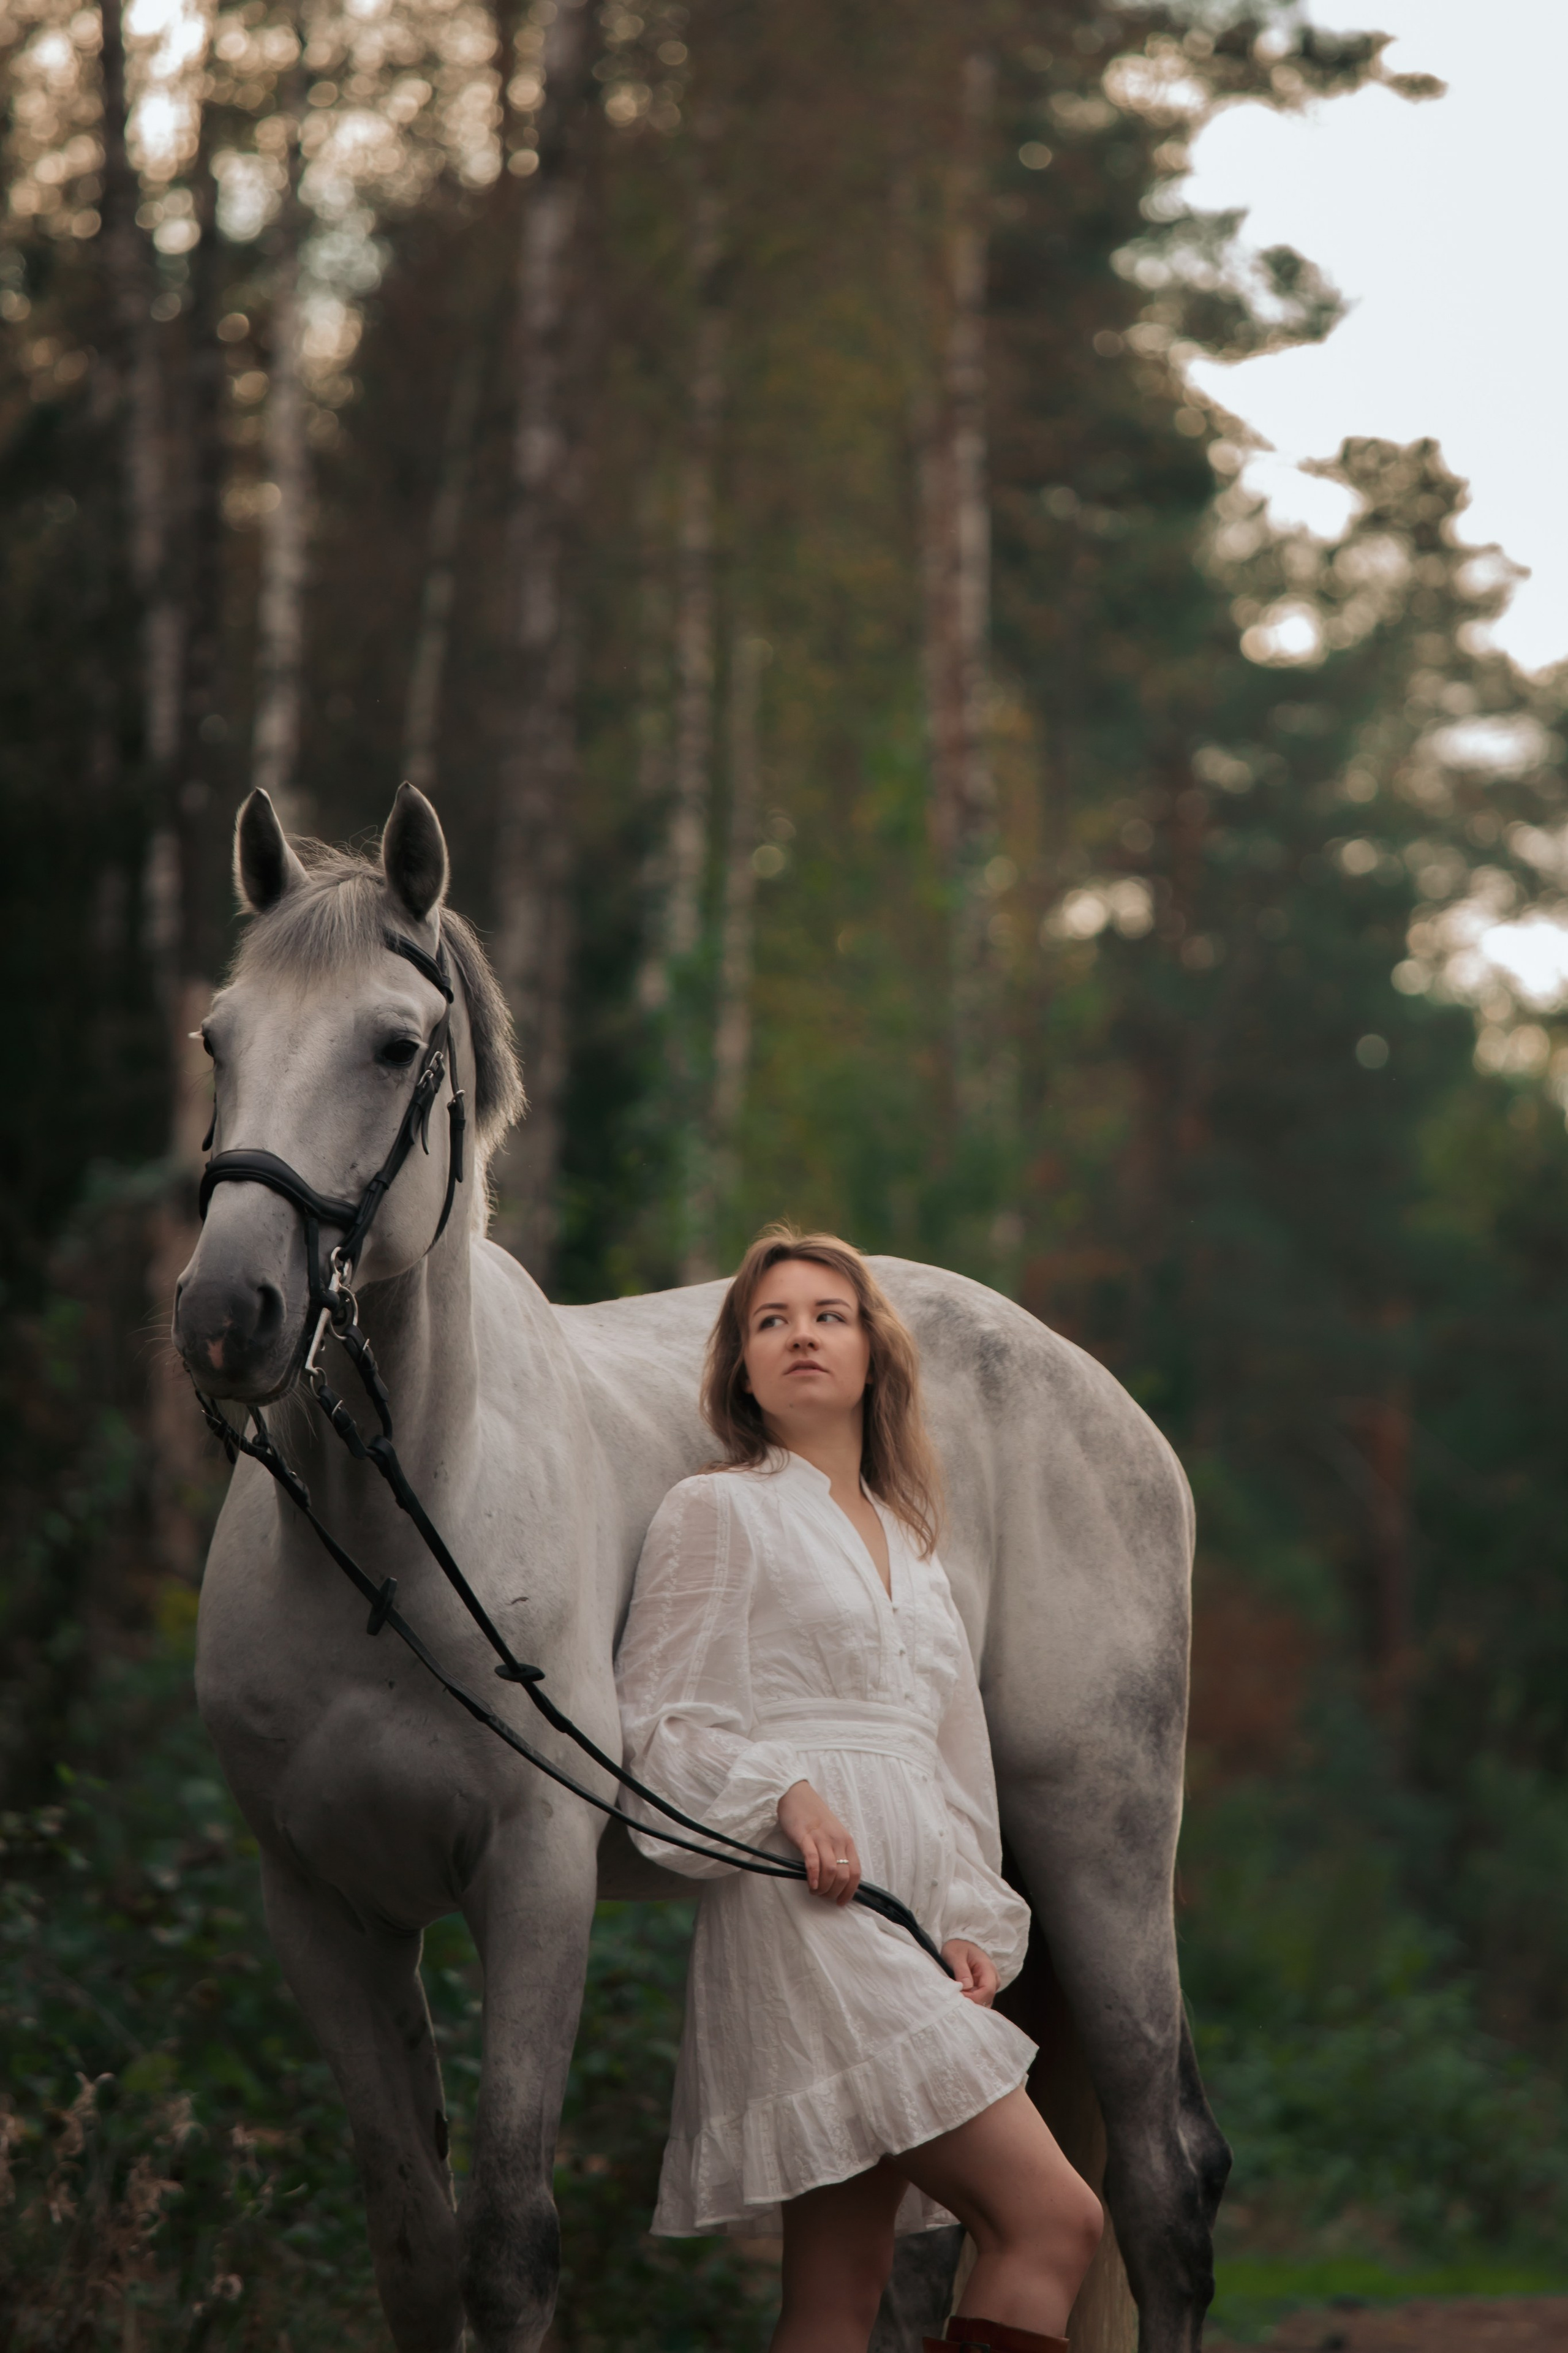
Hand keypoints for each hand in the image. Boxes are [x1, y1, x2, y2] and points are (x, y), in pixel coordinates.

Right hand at [777, 1780, 861, 1904]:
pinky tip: (811, 1885)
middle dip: (834, 1892)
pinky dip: (814, 1876)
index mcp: (847, 1841)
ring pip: (831, 1871)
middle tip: (823, 1897)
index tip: (840, 1902)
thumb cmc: (814, 1817)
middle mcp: (838, 1840)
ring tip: (815, 1891)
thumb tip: (837, 1880)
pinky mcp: (805, 1837)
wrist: (796, 1794)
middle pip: (843, 1875)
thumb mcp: (832, 1835)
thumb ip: (836, 1853)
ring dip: (823, 1888)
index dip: (850, 1891)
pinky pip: (813, 1860)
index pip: (856, 1872)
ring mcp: (822, 1838)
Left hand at [941, 1939, 998, 2006]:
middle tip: (955, 2000)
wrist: (960, 1945)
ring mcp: (990, 1986)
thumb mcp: (956, 1955)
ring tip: (956, 2000)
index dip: (973, 1997)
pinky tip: (960, 2000)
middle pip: (987, 1999)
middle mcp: (993, 1979)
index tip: (958, 1996)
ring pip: (984, 2003)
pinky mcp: (984, 1990)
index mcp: (988, 1969)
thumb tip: (966, 1987)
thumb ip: (961, 1971)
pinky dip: (970, 2002)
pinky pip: (980, 2001)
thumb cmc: (958, 1948)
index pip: (987, 1990)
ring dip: (971, 2004)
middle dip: (971, 2003)